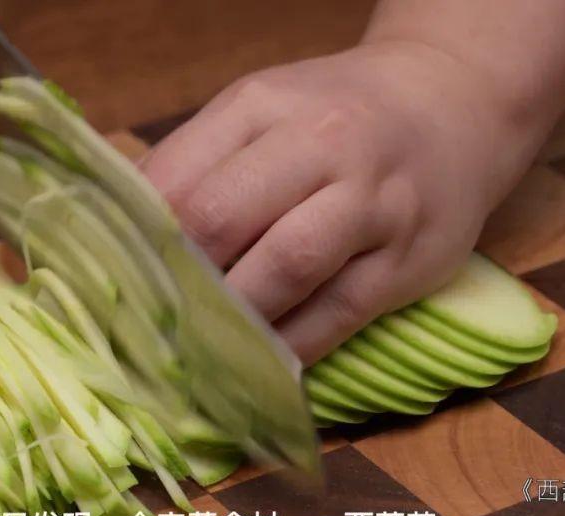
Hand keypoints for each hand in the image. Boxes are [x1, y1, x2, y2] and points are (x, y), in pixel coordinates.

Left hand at [142, 43, 540, 364]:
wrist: (453, 102)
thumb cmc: (338, 114)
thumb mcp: (262, 111)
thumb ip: (196, 163)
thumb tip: (118, 232)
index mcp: (263, 106)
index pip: (178, 178)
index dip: (135, 241)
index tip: (110, 285)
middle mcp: (321, 145)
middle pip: (223, 217)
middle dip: (177, 281)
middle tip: (146, 327)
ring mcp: (371, 203)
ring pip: (286, 267)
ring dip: (232, 319)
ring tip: (196, 352)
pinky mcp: (408, 258)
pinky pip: (338, 313)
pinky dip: (292, 346)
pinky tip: (257, 364)